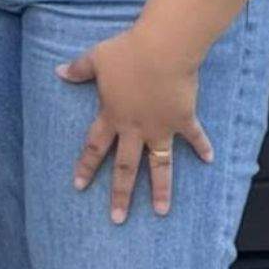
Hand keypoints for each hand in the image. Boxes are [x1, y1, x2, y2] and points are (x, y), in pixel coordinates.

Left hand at [57, 26, 213, 222]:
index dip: (86, 166)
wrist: (162, 50)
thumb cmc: (127, 53)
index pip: (94, 146)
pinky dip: (203, 147)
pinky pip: (194, 137)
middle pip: (126, 167)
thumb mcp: (96, 58)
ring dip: (160, 189)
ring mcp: (161, 127)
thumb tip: (58, 71)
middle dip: (121, 194)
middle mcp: (135, 128)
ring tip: (160, 211)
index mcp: (112, 116)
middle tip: (117, 218)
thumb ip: (78, 69)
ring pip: (160, 165)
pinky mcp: (183, 119)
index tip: (78, 186)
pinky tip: (210, 160)